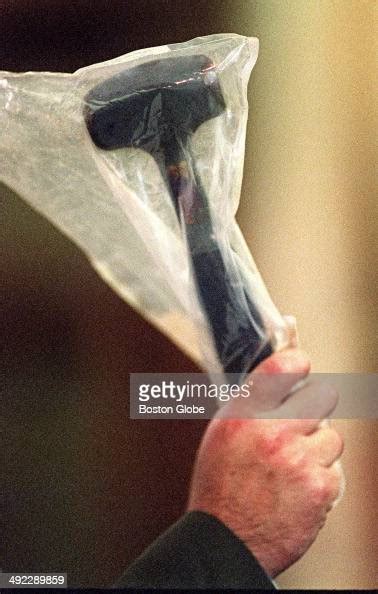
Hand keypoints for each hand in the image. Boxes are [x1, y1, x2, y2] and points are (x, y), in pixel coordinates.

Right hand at [187, 349, 343, 576]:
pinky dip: (320, 481)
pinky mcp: (319, 487)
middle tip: (306, 422)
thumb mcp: (222, 434)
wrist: (226, 541)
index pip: (283, 366)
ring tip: (294, 468)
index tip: (301, 366)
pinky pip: (334, 471)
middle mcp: (272, 431)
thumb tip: (282, 382)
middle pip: (324, 395)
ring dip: (318, 450)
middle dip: (317, 406)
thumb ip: (252, 405)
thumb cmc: (220, 487)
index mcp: (244, 414)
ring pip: (332, 437)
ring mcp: (299, 459)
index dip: (297, 363)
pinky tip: (297, 492)